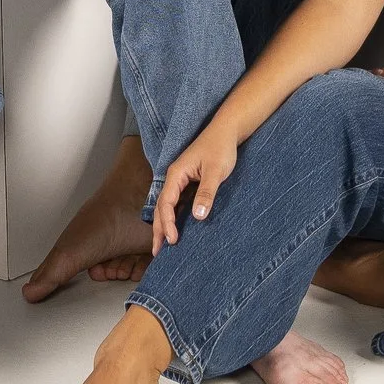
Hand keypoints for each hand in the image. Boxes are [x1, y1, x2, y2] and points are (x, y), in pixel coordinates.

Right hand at [153, 123, 240, 252]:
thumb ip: (206, 193)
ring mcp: (180, 180)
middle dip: (158, 229)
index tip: (172, 240)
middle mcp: (174, 178)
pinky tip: (177, 228)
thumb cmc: (220, 148)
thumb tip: (198, 216)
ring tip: (162, 245)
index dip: (167, 223)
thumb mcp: (215, 172)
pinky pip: (177, 202)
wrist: (226, 131)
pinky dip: (174, 216)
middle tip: (157, 252)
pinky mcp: (188, 182)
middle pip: (161, 207)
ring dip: (164, 224)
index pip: (166, 203)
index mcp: (176, 174)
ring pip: (168, 206)